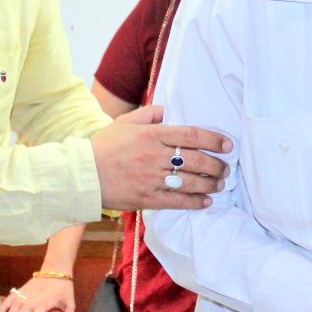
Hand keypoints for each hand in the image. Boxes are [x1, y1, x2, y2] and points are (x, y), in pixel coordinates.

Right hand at [0, 275, 74, 311]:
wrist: (55, 270)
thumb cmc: (64, 289)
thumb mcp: (70, 302)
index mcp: (48, 300)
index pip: (40, 310)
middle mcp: (35, 297)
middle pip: (25, 310)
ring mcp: (26, 293)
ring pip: (16, 305)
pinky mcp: (21, 289)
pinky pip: (10, 298)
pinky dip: (4, 306)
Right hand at [91, 105, 231, 210]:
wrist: (83, 175)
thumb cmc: (104, 146)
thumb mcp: (126, 122)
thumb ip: (150, 113)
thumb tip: (170, 110)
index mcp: (152, 135)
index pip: (191, 135)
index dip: (213, 139)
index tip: (227, 144)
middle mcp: (155, 156)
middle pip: (196, 160)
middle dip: (216, 165)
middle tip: (226, 168)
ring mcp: (152, 178)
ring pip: (190, 182)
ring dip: (210, 184)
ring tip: (219, 184)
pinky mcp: (147, 198)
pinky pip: (177, 201)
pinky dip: (194, 202)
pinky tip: (205, 202)